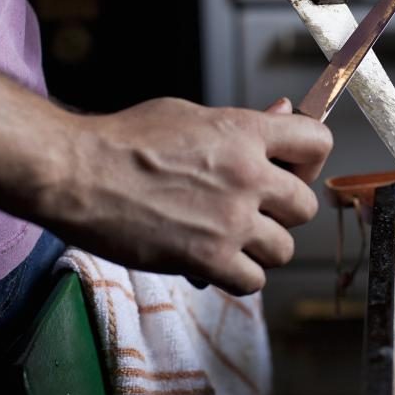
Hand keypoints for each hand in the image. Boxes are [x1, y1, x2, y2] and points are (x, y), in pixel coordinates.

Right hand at [38, 97, 332, 294]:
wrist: (75, 173)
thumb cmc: (123, 140)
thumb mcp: (188, 115)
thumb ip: (241, 123)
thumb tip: (282, 113)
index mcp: (244, 133)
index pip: (318, 142)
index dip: (307, 160)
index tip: (289, 170)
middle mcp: (247, 176)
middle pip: (306, 206)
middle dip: (282, 211)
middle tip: (253, 211)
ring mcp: (230, 220)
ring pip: (284, 249)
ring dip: (259, 247)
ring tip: (229, 238)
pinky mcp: (208, 259)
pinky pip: (253, 281)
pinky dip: (237, 276)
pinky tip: (214, 261)